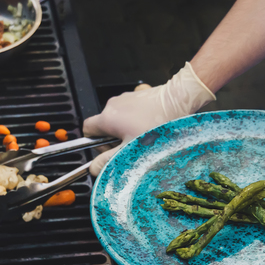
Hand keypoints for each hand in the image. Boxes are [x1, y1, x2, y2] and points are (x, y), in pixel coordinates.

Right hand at [83, 62, 215, 175]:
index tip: (110, 149)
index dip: (95, 143)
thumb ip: (109, 160)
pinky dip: (137, 118)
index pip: (87, 130)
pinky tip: (151, 124)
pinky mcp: (138, 95)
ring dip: (127, 128)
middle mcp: (112, 105)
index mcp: (106, 118)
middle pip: (104, 125)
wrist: (178, 101)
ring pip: (119, 118)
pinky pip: (131, 110)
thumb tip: (94, 169)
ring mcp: (125, 98)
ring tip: (145, 134)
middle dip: (115, 137)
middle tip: (131, 145)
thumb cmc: (157, 126)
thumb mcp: (130, 150)